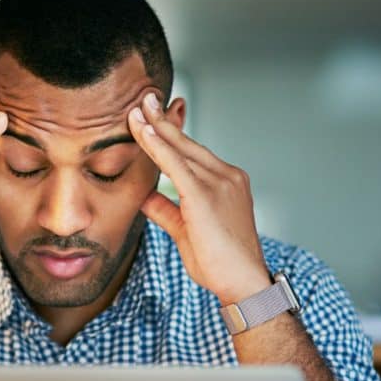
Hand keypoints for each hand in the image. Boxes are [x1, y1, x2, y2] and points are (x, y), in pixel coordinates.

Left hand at [127, 93, 270, 304]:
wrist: (242, 283)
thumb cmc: (219, 263)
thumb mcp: (186, 231)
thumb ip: (166, 210)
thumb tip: (144, 197)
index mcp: (226, 182)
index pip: (193, 152)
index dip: (172, 133)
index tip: (155, 115)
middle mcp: (226, 176)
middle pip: (187, 142)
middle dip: (163, 119)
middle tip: (144, 98)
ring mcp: (219, 183)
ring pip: (180, 149)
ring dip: (156, 127)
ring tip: (137, 108)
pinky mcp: (205, 196)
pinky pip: (175, 165)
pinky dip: (158, 147)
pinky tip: (144, 132)